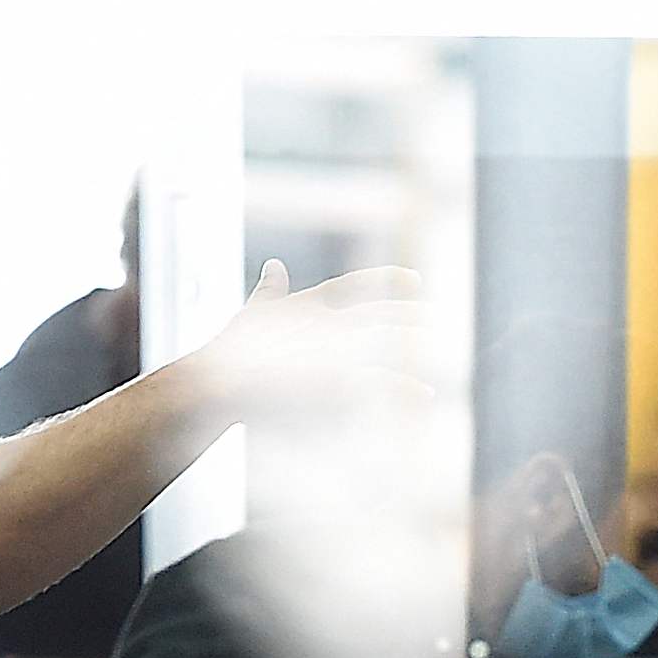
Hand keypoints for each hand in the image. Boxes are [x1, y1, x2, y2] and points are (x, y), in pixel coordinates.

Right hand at [197, 260, 424, 422]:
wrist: (222, 382)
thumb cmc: (231, 351)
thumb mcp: (254, 313)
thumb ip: (270, 290)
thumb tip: (275, 265)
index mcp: (310, 304)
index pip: (356, 284)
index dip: (386, 279)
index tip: (414, 280)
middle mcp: (328, 323)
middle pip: (378, 314)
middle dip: (406, 315)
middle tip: (432, 316)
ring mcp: (336, 351)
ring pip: (386, 346)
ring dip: (412, 346)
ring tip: (435, 347)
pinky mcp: (340, 381)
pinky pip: (382, 384)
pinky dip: (405, 388)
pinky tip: (426, 392)